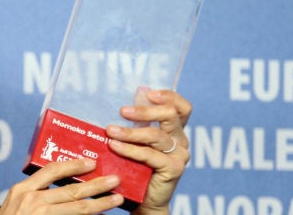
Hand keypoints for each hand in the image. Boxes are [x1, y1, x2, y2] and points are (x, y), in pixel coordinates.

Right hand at [0, 158, 123, 214]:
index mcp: (22, 189)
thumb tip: (63, 186)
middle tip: (115, 179)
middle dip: (96, 184)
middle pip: (71, 190)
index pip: (52, 171)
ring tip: (117, 199)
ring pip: (78, 209)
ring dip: (101, 203)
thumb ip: (35, 193)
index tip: (92, 163)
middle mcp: (31, 200)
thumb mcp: (16, 204)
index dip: (74, 165)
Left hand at [106, 89, 191, 213]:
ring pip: (156, 135)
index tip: (149, 93)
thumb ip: (137, 122)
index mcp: (175, 130)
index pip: (182, 107)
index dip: (169, 96)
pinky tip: (115, 146)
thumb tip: (131, 96)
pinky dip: (130, 149)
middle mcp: (181, 140)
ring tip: (110, 131)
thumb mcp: (137, 141)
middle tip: (122, 111)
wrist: (143, 200)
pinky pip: (150, 154)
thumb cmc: (136, 167)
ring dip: (130, 132)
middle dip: (145, 110)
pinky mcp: (174, 168)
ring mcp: (180, 155)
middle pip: (170, 115)